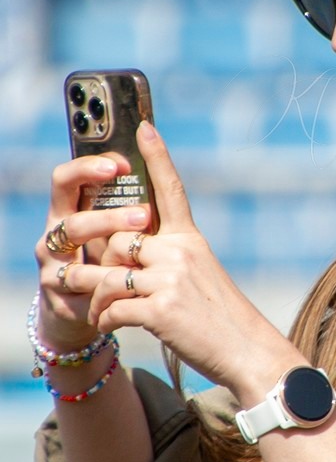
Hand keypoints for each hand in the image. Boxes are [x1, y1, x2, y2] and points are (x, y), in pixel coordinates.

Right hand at [35, 152, 152, 350]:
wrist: (91, 305)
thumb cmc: (111, 255)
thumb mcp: (119, 228)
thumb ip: (131, 201)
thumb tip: (157, 157)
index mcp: (68, 208)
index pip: (67, 178)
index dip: (88, 167)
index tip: (121, 164)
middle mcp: (55, 234)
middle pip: (70, 216)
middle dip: (107, 216)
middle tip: (142, 216)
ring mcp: (52, 265)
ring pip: (75, 252)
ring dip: (109, 247)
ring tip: (140, 248)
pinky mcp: (57, 297)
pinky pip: (81, 286)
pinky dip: (106, 284)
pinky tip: (130, 283)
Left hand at [68, 122, 278, 391]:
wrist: (247, 351)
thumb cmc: (223, 317)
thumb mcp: (202, 276)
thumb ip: (169, 260)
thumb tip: (129, 258)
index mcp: (191, 240)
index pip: (172, 190)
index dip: (157, 157)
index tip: (144, 127)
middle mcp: (180, 253)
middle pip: (119, 241)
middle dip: (101, 262)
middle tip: (90, 280)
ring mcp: (170, 281)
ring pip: (107, 276)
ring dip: (91, 294)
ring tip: (91, 307)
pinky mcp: (160, 311)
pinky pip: (112, 309)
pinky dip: (105, 320)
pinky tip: (111, 326)